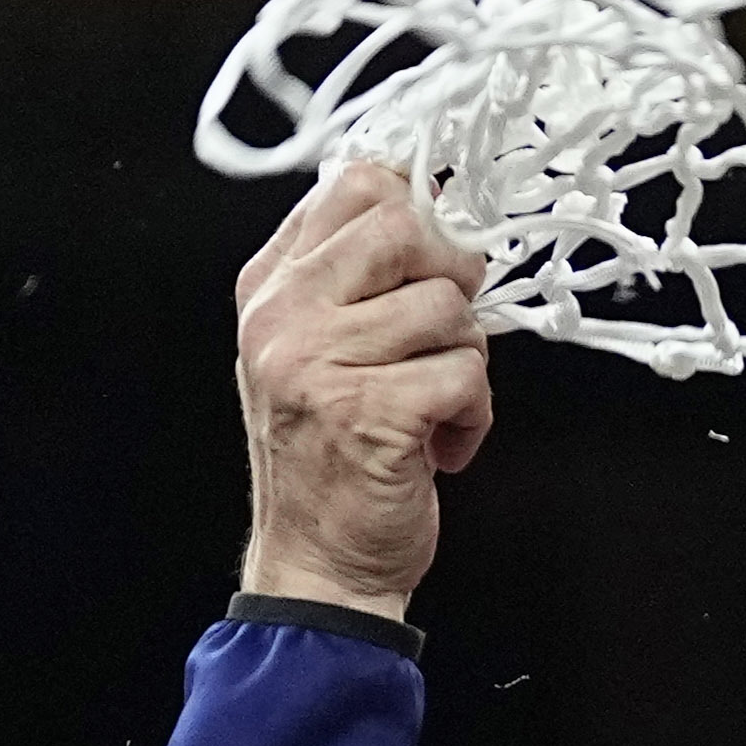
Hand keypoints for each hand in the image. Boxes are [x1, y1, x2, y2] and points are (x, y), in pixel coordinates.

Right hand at [234, 162, 493, 619]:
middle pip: (406, 227)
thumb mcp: (320, 349)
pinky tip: (441, 446)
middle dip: (452, 279)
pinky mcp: (368, 411)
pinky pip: (466, 373)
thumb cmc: (332, 457)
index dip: (421, 211)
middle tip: (444, 334)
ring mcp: (318, 361)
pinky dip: (474, 414)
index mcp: (270, 286)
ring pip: (448, 306)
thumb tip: (431, 204)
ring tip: (433, 405)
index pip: (355, 184)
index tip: (435, 262)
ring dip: (466, 361)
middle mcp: (284, 314)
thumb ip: (357, 276)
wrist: (319, 562)